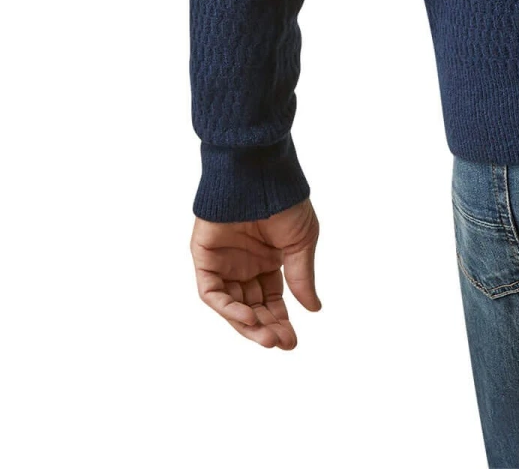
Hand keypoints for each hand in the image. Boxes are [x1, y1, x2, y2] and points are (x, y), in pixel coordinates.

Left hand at [191, 197, 321, 347]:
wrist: (260, 175)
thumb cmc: (284, 200)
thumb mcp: (301, 242)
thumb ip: (301, 277)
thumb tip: (313, 309)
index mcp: (268, 259)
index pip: (272, 299)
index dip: (281, 320)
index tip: (292, 341)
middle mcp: (244, 265)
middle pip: (252, 306)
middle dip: (266, 327)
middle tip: (281, 343)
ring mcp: (224, 263)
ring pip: (232, 305)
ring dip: (247, 323)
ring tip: (267, 336)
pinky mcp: (205, 259)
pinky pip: (213, 292)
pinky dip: (228, 308)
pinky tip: (248, 316)